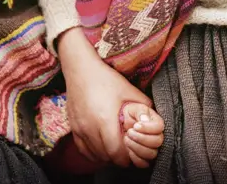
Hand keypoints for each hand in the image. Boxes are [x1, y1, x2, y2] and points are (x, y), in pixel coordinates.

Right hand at [57, 27, 152, 166]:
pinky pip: (83, 150)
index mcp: (105, 120)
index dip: (127, 157)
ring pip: (94, 155)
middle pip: (106, 157)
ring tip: (115, 148)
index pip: (117, 153)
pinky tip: (101, 147)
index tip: (132, 152)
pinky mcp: (73, 128)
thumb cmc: (105, 78)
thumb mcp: (127, 89)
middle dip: (118, 157)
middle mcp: (90, 128)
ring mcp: (79, 129)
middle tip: (126, 150)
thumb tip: (153, 118)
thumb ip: (143, 104)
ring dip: (106, 156)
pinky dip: (93, 153)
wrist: (80, 68)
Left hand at [120, 102, 164, 168]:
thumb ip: (140, 111)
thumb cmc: (129, 114)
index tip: (136, 125)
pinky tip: (128, 149)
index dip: (148, 128)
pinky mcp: (145, 159)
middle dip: (141, 138)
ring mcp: (152, 149)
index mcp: (156, 122)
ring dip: (136, 147)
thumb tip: (145, 119)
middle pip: (157, 142)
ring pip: (151, 154)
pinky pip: (144, 164)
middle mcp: (157, 136)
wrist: (120, 124)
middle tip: (129, 132)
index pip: (159, 127)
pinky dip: (135, 157)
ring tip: (127, 138)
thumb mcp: (134, 108)